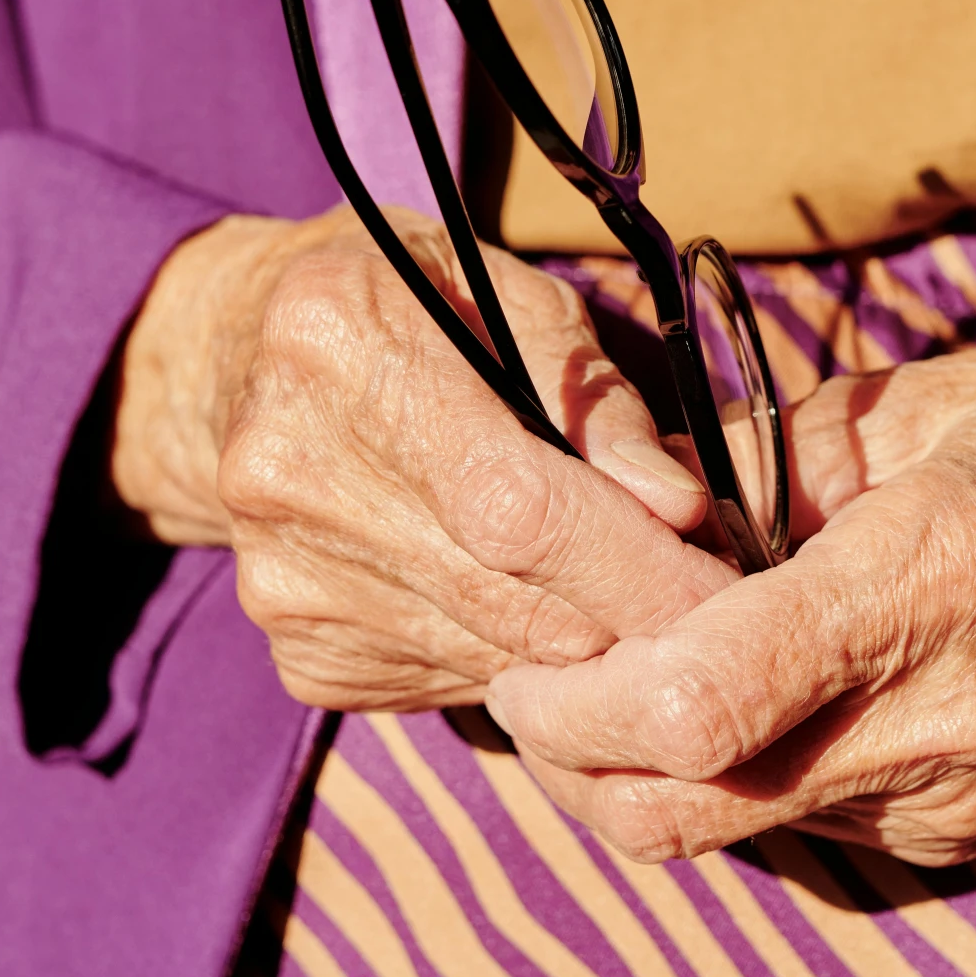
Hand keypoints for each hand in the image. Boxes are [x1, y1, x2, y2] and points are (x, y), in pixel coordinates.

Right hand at [112, 207, 739, 709]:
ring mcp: (281, 578)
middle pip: (508, 597)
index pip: (513, 504)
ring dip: (587, 642)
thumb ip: (597, 400)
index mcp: (337, 342)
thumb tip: (682, 509)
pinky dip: (523, 655)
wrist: (248, 361)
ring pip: (495, 656)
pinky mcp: (302, 655)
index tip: (727, 581)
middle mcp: (285, 471)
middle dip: (634, 613)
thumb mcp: (516, 295)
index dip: (635, 560)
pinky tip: (530, 594)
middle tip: (713, 596)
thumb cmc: (423, 307)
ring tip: (629, 585)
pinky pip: (458, 682)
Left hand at [484, 333, 975, 863]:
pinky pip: (792, 821)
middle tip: (531, 674)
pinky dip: (723, 770)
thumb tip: (618, 500)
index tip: (526, 651)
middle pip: (684, 806)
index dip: (576, 699)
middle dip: (569, 756)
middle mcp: (941, 717)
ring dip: (636, 767)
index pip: (702, 704)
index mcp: (925, 577)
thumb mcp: (911, 399)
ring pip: (724, 828)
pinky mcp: (962, 829)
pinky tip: (719, 688)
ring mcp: (958, 794)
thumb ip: (749, 463)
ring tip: (617, 666)